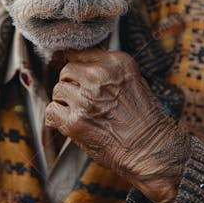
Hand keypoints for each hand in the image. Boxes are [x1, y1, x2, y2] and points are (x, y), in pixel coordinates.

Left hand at [45, 49, 189, 202]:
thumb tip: (82, 64)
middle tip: (81, 97)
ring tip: (79, 111)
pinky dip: (56, 117)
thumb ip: (108, 69)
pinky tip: (67, 122)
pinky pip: (52, 111)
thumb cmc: (145, 117)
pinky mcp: (74, 121)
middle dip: (71, 83)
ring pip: (58, 90)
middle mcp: (98, 76)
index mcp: (115, 62)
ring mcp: (85, 98)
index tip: (77, 75)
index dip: (78, 66)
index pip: (80, 53)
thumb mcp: (134, 79)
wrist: (151, 149)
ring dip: (64, 100)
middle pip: (66, 70)